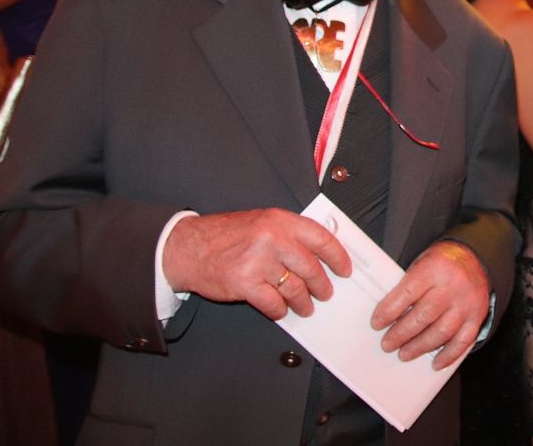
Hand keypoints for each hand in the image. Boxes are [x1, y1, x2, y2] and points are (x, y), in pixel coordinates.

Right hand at [161, 209, 352, 320]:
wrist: (186, 247)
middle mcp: (272, 238)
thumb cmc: (226, 235)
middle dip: (322, 284)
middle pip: (310, 267)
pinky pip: (272, 303)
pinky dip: (279, 310)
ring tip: (306, 307)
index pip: (321, 238)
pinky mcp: (244, 283)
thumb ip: (288, 233)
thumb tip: (320, 253)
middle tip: (326, 293)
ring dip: (303, 302)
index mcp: (280, 220)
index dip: (338, 256)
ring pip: (294, 288)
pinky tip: (280, 311)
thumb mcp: (261, 222)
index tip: (345, 269)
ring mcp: (257, 261)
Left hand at [371, 241, 490, 369]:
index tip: (377, 323)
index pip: (408, 292)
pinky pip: (464, 340)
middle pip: (424, 315)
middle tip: (387, 344)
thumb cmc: (442, 263)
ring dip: (420, 346)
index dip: (390, 311)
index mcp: (435, 267)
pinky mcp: (477, 315)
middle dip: (402, 333)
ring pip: (442, 330)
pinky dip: (449, 354)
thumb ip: (408, 285)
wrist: (475, 257)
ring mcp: (467, 301)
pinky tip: (436, 363)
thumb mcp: (422, 262)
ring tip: (404, 353)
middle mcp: (453, 284)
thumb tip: (386, 316)